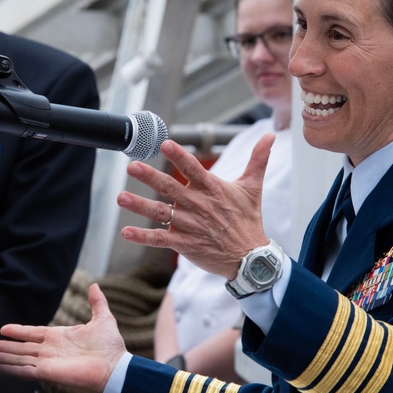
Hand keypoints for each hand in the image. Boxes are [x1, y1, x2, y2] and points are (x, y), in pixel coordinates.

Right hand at [0, 284, 125, 392]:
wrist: (115, 366)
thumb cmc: (111, 346)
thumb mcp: (103, 319)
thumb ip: (96, 303)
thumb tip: (94, 286)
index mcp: (59, 337)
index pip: (33, 333)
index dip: (18, 331)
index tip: (3, 329)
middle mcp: (50, 350)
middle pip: (21, 348)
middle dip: (4, 347)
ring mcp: (47, 362)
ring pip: (19, 359)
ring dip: (3, 357)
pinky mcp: (47, 373)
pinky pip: (24, 371)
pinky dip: (9, 370)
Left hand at [117, 135, 273, 279]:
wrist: (250, 258)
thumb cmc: (248, 219)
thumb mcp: (254, 187)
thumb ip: (258, 159)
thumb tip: (271, 134)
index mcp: (213, 189)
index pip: (194, 169)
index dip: (179, 157)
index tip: (165, 144)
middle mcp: (199, 206)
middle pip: (172, 189)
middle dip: (151, 177)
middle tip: (132, 166)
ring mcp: (190, 226)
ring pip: (162, 213)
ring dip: (140, 206)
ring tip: (121, 197)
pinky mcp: (184, 244)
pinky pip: (161, 239)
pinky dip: (143, 237)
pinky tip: (126, 232)